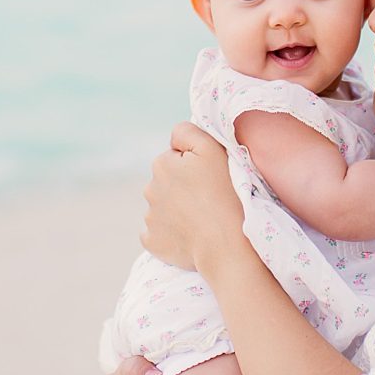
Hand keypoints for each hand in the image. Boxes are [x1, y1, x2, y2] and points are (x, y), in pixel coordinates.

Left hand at [141, 121, 243, 271]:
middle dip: (182, 188)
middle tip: (208, 199)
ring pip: (163, 208)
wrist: (225, 243)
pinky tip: (189, 236)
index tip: (208, 179)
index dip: (194, 167)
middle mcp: (149, 189)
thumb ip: (187, 131)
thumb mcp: (212, 148)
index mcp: (161, 164)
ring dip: (177, 211)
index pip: (175, 158)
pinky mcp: (152, 242)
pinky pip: (158, 233)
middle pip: (167, 184)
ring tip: (202, 219)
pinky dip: (170, 234)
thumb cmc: (224, 193)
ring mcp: (150, 218)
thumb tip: (173, 138)